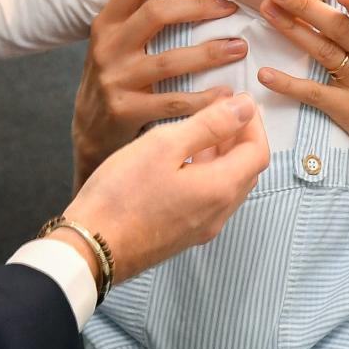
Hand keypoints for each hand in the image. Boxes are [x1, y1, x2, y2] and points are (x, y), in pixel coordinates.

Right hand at [62, 93, 269, 282]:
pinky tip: (183, 159)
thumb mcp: (164, 145)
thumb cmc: (122, 193)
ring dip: (224, 155)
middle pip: (247, 170)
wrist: (90, 247)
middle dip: (241, 137)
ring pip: (228, 185)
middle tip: (222, 110)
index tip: (237, 101)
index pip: (258, 152)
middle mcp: (218, 214)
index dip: (253, 123)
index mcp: (220, 189)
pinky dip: (207, 173)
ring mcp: (201, 228)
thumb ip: (209, 125)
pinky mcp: (183, 234)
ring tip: (202, 129)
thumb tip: (245, 107)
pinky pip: (209, 199)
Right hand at [73, 0, 248, 187]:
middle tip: (230, 7)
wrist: (89, 130)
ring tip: (239, 47)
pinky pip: (173, 101)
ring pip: (169, 60)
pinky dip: (203, 98)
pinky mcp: (126, 111)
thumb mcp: (116, 42)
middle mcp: (108, 47)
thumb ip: (141, 17)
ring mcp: (115, 80)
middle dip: (199, 6)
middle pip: (156, 14)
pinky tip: (226, 94)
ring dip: (210, 53)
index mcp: (106, 23)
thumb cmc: (116, 77)